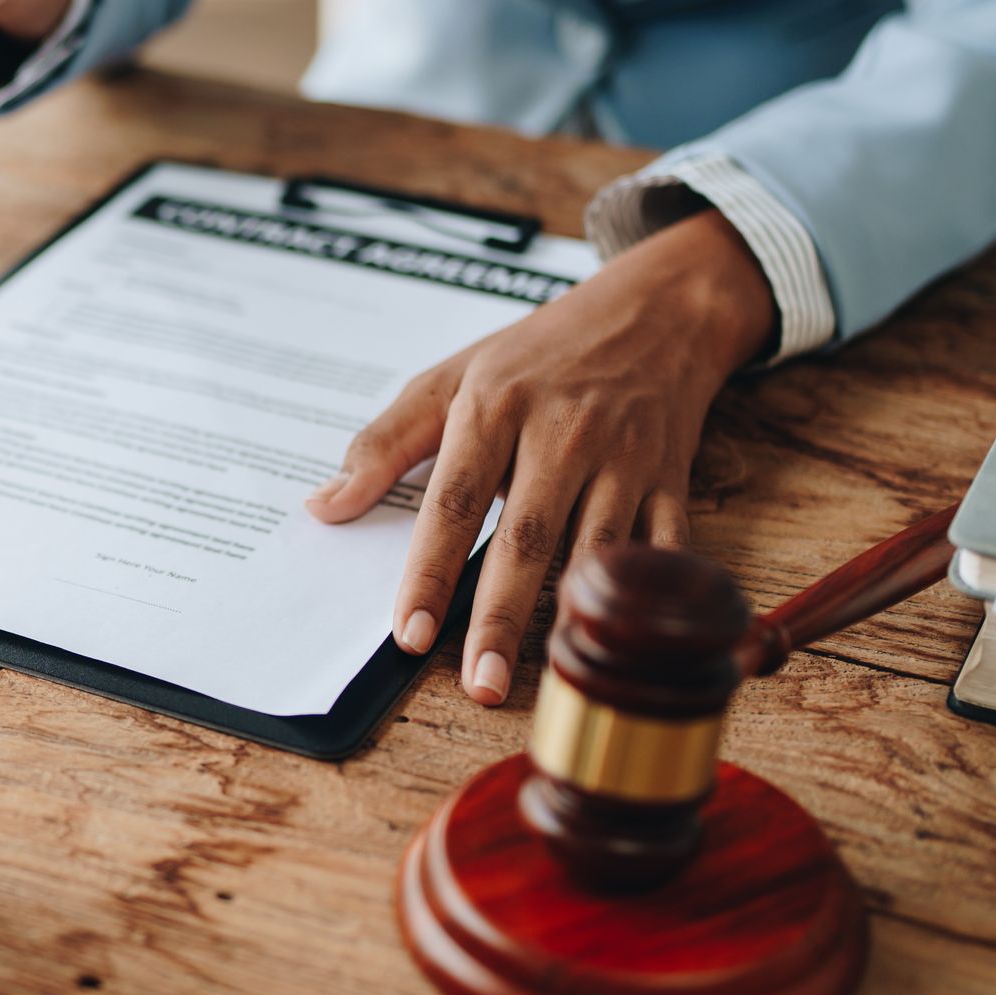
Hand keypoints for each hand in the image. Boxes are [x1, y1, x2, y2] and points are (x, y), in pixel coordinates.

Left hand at [308, 211, 775, 704]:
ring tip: (540, 681)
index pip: (454, 502)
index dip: (431, 571)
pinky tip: (625, 645)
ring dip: (567, 618)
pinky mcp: (670, 478)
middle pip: (526, 538)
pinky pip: (662, 545)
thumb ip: (384, 443)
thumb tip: (325, 507)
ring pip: (594, 550)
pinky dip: (647, 593)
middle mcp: (561, 433)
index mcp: (495, 407)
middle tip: (479, 682)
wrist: (656, 311)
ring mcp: (622, 458)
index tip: (410, 632)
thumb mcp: (452, 376)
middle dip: (500, 617)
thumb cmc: (540, 351)